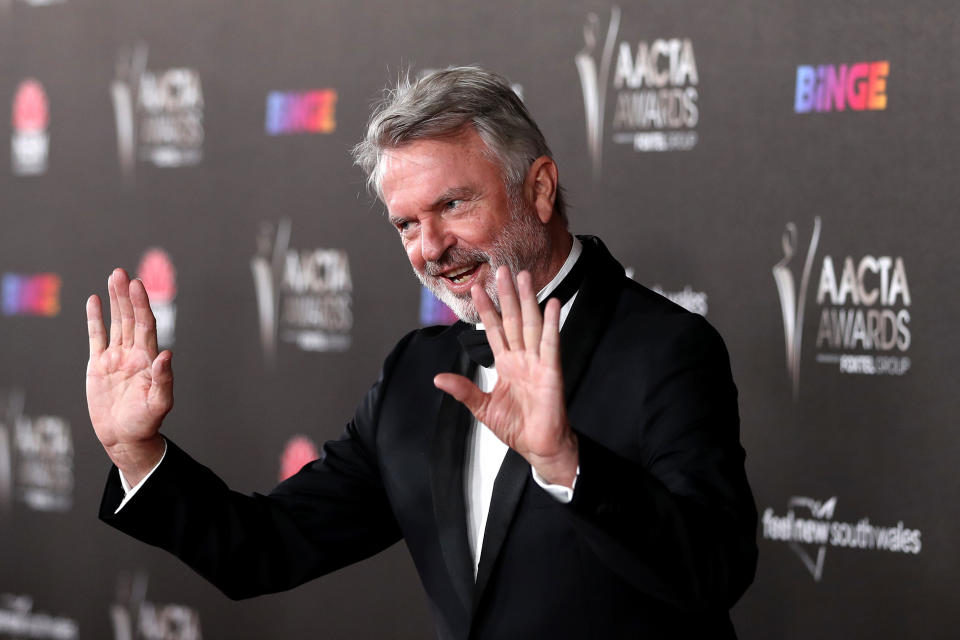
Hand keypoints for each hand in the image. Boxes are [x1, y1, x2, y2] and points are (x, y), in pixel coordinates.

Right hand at [86, 268, 171, 483]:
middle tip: (121, 273)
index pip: (146, 325)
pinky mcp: (99, 365)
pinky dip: (95, 319)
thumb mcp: (159, 403)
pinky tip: (94, 301)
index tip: (137, 286)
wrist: (126, 437)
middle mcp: (133, 354)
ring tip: (112, 277)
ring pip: (115, 322)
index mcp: (148, 359)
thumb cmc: (146, 422)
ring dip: (114, 300)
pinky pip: (97, 337)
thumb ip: (164, 379)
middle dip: (127, 295)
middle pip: (130, 318)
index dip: (142, 305)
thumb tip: (167, 354)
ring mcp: (116, 357)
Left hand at [434, 266, 577, 487]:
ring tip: (524, 277)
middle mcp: (522, 358)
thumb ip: (464, 390)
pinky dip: (551, 324)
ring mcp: (537, 362)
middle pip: (513, 319)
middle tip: (502, 269)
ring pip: (530, 324)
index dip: (485, 310)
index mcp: (506, 364)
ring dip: (528, 300)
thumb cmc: (517, 428)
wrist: (538, 447)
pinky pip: (550, 343)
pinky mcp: (551, 371)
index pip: (493, 330)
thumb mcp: (483, 408)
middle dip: (507, 295)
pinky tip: (550, 304)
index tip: (475, 289)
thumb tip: (438, 378)